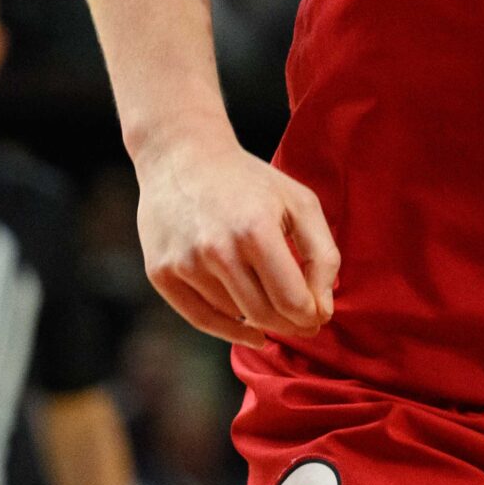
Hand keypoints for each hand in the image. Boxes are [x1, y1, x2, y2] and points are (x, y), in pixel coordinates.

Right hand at [136, 127, 339, 345]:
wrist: (183, 155)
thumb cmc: (250, 182)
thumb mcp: (299, 203)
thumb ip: (323, 256)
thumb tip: (323, 310)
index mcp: (255, 230)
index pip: (291, 300)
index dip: (310, 316)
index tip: (317, 316)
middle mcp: (216, 249)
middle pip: (263, 315)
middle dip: (290, 325)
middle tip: (302, 323)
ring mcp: (184, 263)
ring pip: (234, 316)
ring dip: (258, 318)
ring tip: (271, 302)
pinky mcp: (160, 272)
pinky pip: (200, 318)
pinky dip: (228, 328)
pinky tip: (247, 328)